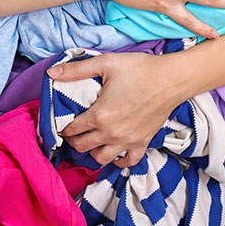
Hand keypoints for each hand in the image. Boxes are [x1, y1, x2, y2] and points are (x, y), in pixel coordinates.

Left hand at [47, 52, 184, 167]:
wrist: (172, 79)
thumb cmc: (141, 69)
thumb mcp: (106, 63)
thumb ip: (77, 70)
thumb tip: (52, 73)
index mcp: (99, 115)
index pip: (71, 129)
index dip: (62, 127)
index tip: (61, 124)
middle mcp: (111, 133)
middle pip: (82, 146)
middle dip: (73, 141)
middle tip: (72, 133)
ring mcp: (128, 141)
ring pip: (101, 158)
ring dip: (92, 152)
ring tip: (91, 142)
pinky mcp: (142, 142)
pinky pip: (127, 162)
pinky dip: (118, 161)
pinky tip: (114, 154)